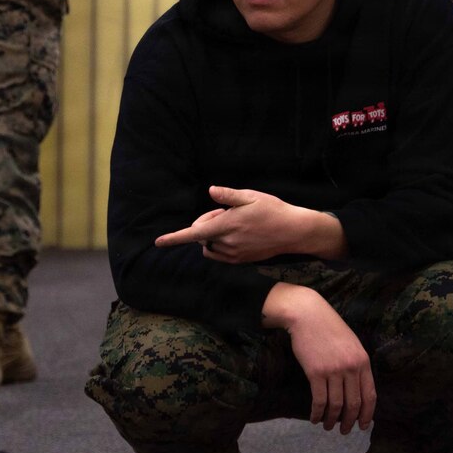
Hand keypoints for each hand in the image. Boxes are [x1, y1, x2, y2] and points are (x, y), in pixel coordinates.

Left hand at [155, 186, 345, 262]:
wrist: (293, 231)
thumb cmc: (272, 210)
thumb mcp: (250, 196)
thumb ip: (227, 196)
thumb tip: (210, 191)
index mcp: (227, 226)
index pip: (194, 233)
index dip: (174, 238)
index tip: (158, 242)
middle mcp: (227, 243)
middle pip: (201, 236)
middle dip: (206, 223)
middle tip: (225, 212)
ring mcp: (233, 254)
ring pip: (209, 246)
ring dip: (212, 235)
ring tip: (233, 224)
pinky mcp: (240, 261)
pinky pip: (219, 254)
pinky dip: (219, 244)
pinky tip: (237, 234)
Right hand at [262, 283, 375, 433]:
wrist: (307, 315)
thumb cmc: (327, 327)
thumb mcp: (350, 343)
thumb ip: (356, 363)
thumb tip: (357, 387)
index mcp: (363, 361)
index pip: (370, 395)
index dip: (368, 414)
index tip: (363, 426)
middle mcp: (351, 368)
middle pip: (354, 403)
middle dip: (350, 421)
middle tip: (344, 431)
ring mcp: (334, 371)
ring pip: (336, 404)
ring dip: (332, 419)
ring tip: (328, 426)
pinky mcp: (316, 372)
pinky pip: (319, 400)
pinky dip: (317, 413)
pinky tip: (314, 418)